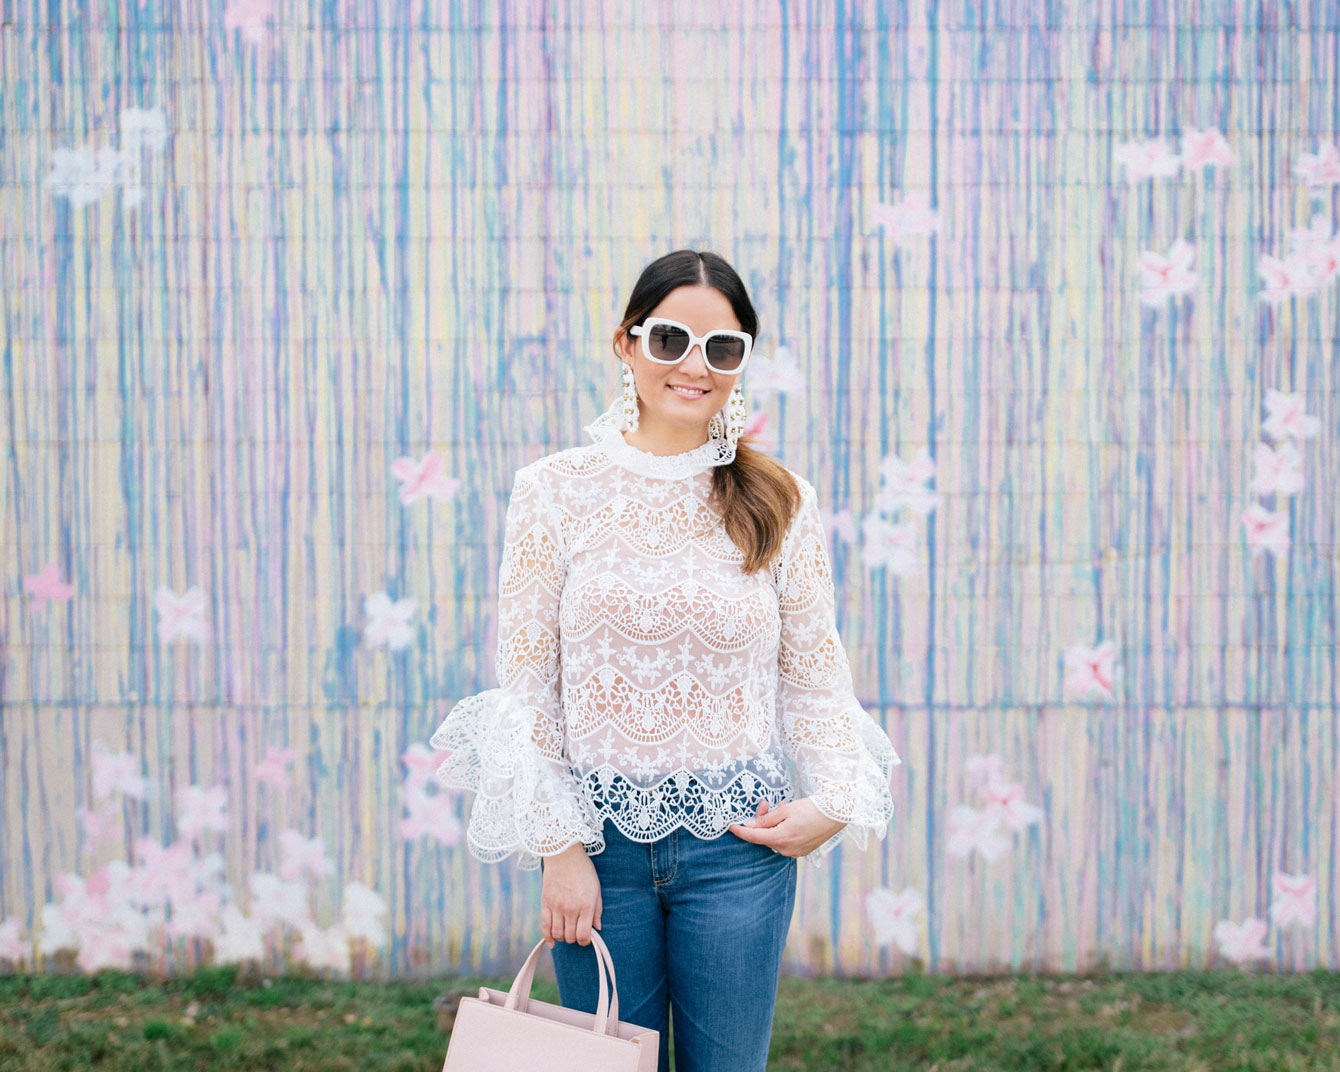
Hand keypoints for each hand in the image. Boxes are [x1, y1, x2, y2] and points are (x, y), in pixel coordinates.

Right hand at [540, 842, 601, 948]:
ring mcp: (556, 907)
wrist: (564, 854)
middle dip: (574, 938)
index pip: (584, 935)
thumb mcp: (596, 888)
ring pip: (558, 934)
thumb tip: (597, 928)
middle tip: (576, 931)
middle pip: (570, 937)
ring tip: (566, 931)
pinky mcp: (545, 903)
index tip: (586, 938)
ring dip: (562, 937)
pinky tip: (552, 942)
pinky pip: (544, 926)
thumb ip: (597, 910)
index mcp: (586, 905)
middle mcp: (571, 909)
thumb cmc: (583, 870)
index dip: (585, 941)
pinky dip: (548, 937)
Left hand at [727, 797, 846, 857]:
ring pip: (774, 839)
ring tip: (782, 808)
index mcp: (780, 838)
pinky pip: (784, 842)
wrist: (836, 814)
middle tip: (766, 804)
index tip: (730, 826)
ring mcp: (795, 852)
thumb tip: (749, 825)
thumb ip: (766, 819)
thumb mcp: (786, 810)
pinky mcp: (802, 851)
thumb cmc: (811, 809)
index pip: (753, 837)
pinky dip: (782, 831)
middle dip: (761, 822)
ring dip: (773, 825)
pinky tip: (789, 819)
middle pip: (764, 837)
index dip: (740, 831)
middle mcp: (786, 849)